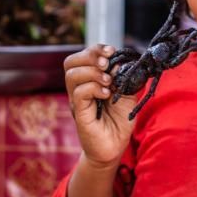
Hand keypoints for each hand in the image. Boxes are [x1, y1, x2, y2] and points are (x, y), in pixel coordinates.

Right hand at [64, 44, 136, 168]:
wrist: (115, 146)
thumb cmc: (119, 121)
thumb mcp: (126, 93)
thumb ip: (123, 77)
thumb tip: (120, 61)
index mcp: (88, 80)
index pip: (81, 56)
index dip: (95, 49)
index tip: (111, 51)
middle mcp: (79, 88)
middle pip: (70, 62)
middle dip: (90, 56)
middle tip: (106, 64)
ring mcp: (77, 101)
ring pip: (72, 75)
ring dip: (93, 73)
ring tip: (108, 82)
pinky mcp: (79, 113)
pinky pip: (78, 94)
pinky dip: (94, 88)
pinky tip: (106, 94)